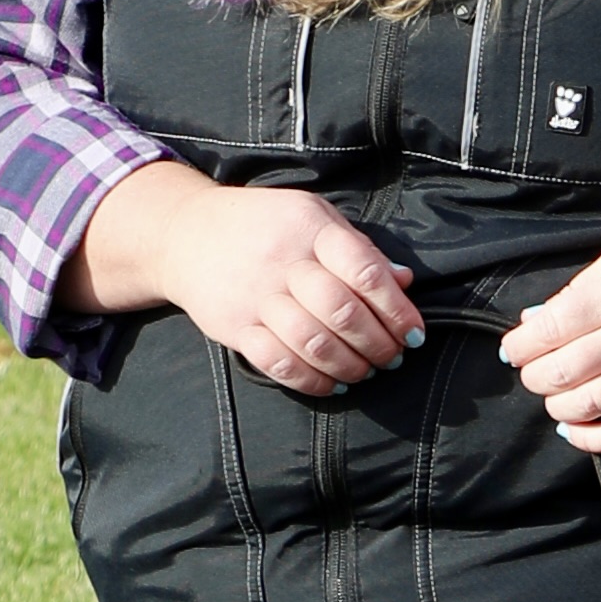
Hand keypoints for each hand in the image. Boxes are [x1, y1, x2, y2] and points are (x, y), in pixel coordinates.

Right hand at [62, 166, 418, 396]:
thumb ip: (359, 249)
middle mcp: (282, 261)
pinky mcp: (234, 326)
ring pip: (313, 343)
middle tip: (393, 357)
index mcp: (309, 228)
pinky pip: (278, 363)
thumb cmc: (265, 227)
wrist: (186, 233)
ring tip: (366, 371)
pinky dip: (312, 381)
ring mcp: (255, 296)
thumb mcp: (313, 218)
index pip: (365, 272)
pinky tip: (332, 382)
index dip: (397, 310)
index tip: (414, 334)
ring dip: (350, 366)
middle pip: (342, 312)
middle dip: (379, 344)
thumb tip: (405, 281)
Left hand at [501, 237, 600, 452]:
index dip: (520, 345)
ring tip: (555, 395)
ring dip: (558, 406)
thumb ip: (579, 288)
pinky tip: (575, 430)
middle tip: (534, 371)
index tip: (514, 348)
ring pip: (588, 406)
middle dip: (534, 376)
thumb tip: (535, 322)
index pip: (551, 329)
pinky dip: (591, 440)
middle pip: (562, 371)